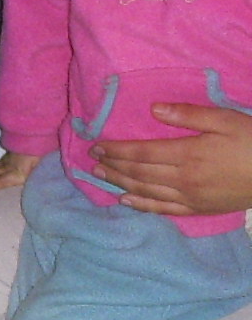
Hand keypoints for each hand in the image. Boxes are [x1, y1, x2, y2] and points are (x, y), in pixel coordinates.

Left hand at [93, 101, 251, 216]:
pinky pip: (163, 210)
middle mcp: (182, 179)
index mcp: (188, 154)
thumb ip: (189, 115)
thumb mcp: (226, 120)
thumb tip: (154, 109)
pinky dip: (141, 205)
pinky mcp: (198, 209)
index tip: (97, 145)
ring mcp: (189, 197)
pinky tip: (126, 201)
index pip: (141, 153)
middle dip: (113, 165)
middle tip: (92, 159)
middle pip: (138, 173)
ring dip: (120, 183)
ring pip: (145, 191)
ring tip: (100, 175)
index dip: (116, 149)